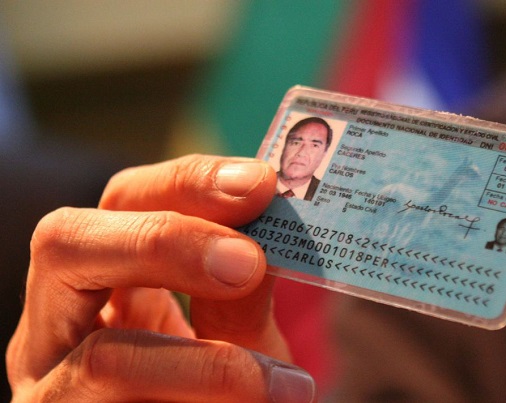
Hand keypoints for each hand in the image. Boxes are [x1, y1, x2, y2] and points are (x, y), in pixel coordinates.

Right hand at [6, 155, 314, 401]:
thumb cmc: (225, 393)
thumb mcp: (240, 335)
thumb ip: (245, 288)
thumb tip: (270, 217)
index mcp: (107, 277)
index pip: (126, 200)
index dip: (188, 183)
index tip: (260, 183)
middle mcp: (61, 322)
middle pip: (67, 243)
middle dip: (165, 241)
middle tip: (248, 262)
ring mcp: (51, 384)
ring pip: (100, 354)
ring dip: (205, 363)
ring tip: (282, 381)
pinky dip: (204, 396)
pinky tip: (267, 401)